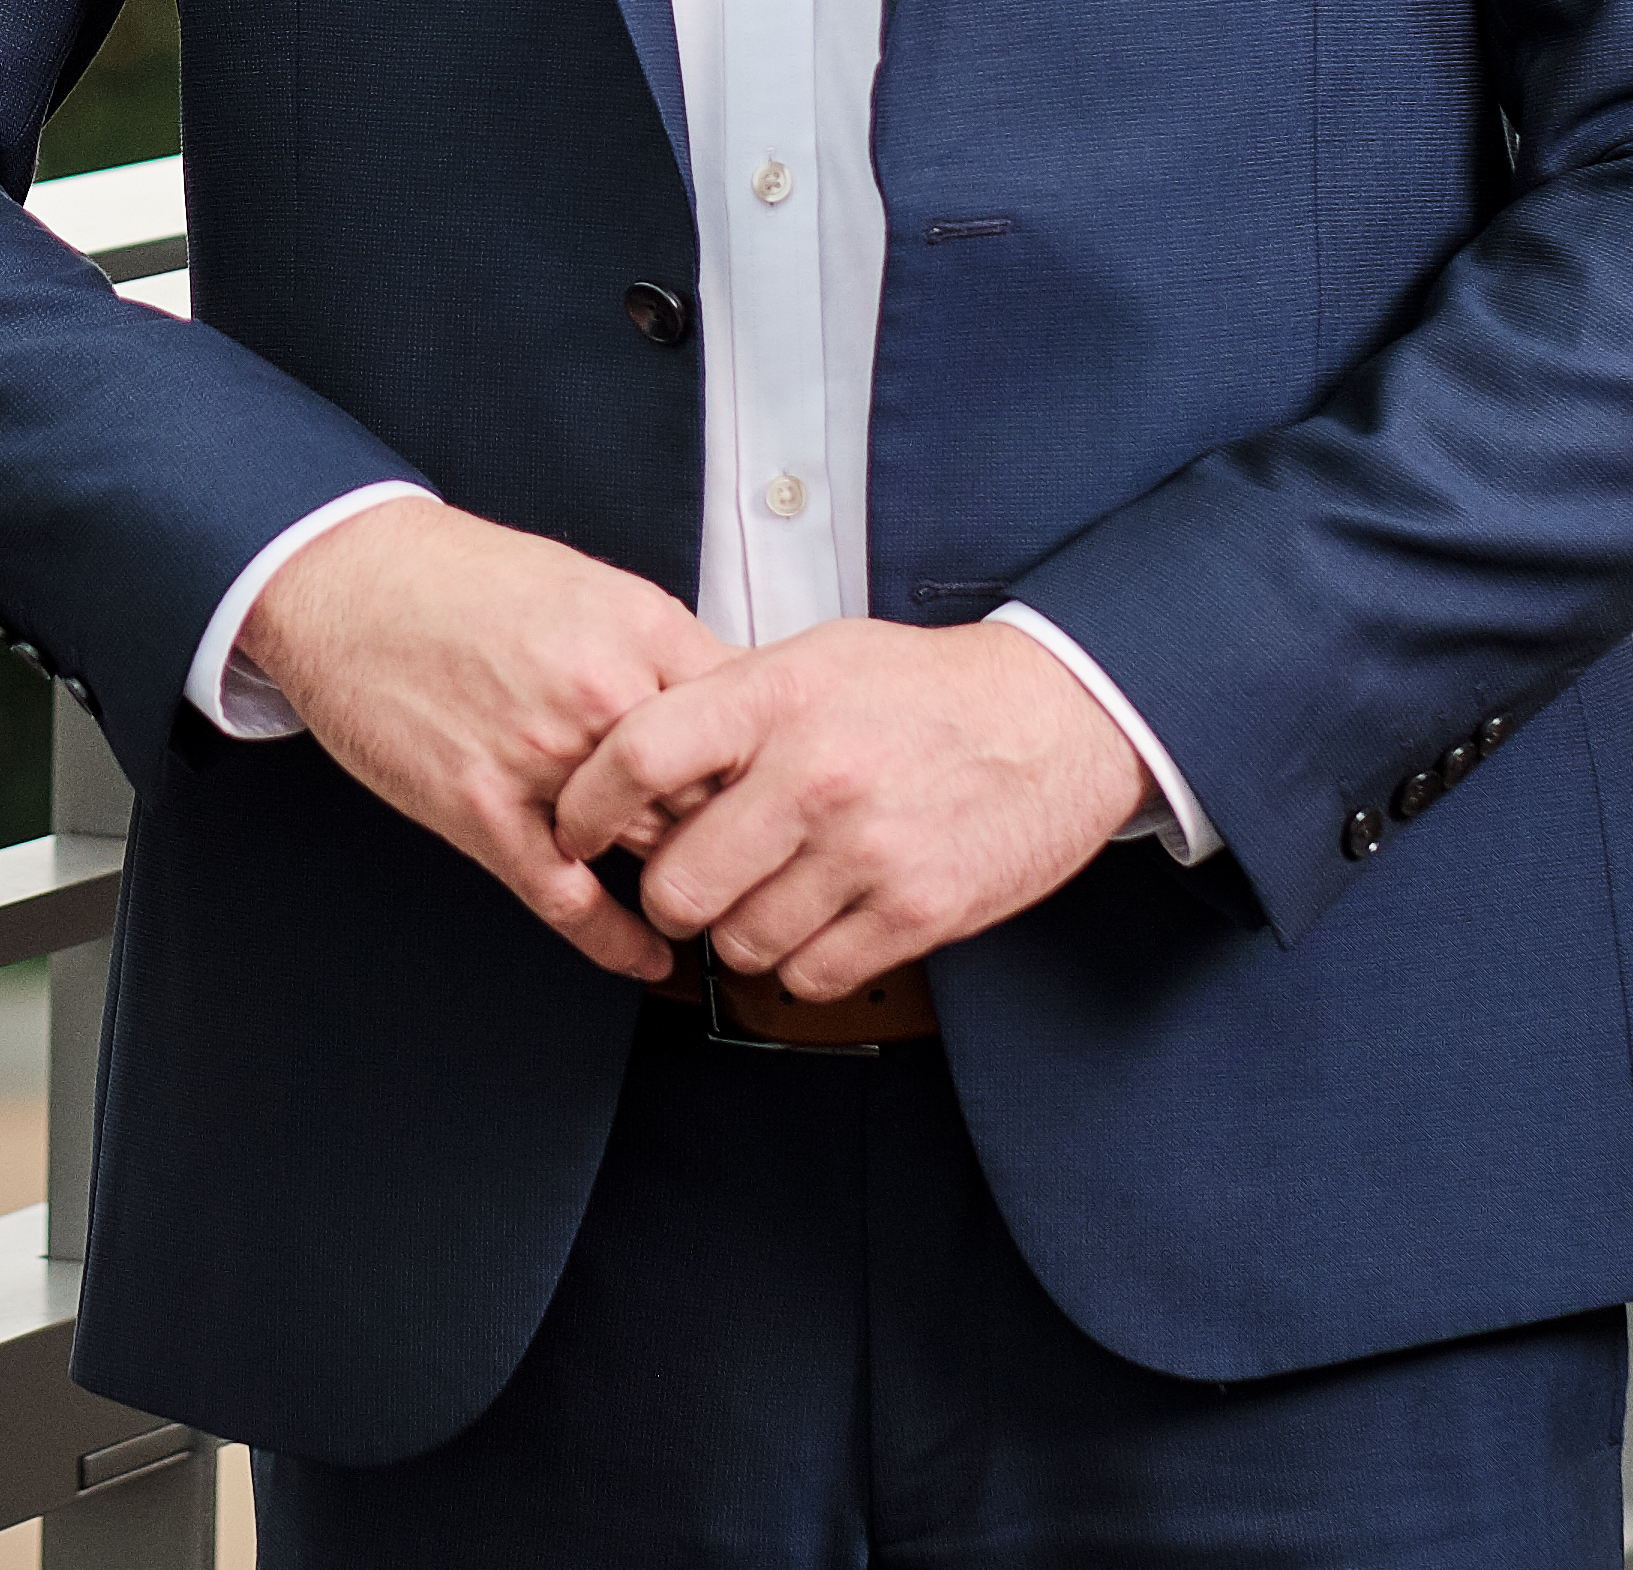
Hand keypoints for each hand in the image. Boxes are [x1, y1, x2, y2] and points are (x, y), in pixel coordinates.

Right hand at [238, 496, 730, 982]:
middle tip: (756, 859)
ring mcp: (539, 759)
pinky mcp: (480, 810)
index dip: (776, 767)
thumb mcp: (590, 585)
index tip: (786, 796)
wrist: (348, 577)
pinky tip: (646, 956)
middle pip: (711, 795)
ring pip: (650, 848)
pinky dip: (616, 940)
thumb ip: (662, 648)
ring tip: (710, 903)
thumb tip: (732, 705)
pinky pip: (570, 898)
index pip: (749, 724)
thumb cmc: (461, 577)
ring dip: (682, 879)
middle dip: (733, 829)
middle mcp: (599, 697)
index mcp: (637, 632)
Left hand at [552, 616, 1144, 1001]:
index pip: (637, 757)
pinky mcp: (917, 910)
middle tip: (687, 885)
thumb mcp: (812, 657)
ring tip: (768, 896)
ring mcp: (866, 849)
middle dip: (671, 897)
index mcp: (774, 698)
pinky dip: (804, 962)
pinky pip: (812, 975)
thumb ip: (725, 703)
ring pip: (741, 943)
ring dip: (741, 934)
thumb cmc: (924, 688)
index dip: (588, 806)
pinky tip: (820, 920)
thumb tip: (633, 754)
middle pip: (678, 884)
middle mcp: (813, 776)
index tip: (577, 828)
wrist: (1055, 720)